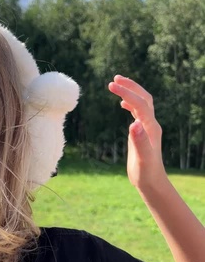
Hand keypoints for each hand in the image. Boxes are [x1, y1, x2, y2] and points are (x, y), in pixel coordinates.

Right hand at [108, 75, 165, 189]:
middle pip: (144, 98)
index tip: (111, 85)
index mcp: (150, 128)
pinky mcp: (142, 133)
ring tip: (117, 84)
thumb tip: (134, 123)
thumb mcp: (142, 158)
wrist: (151, 182)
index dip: (126, 93)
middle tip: (115, 78)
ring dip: (131, 92)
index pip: (139, 104)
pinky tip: (122, 104)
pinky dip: (130, 103)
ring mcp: (147, 128)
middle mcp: (151, 125)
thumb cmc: (145, 172)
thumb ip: (139, 141)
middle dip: (130, 86)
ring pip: (142, 103)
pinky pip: (138, 112)